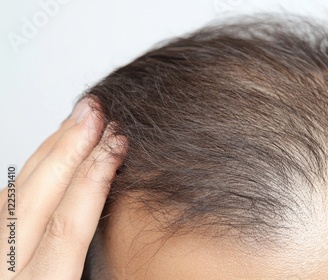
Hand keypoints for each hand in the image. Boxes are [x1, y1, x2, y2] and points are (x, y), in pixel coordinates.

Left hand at [0, 98, 126, 278]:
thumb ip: (94, 268)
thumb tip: (125, 229)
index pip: (67, 226)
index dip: (94, 179)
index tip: (117, 145)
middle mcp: (3, 268)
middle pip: (36, 198)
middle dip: (70, 148)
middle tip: (95, 112)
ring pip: (15, 192)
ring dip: (51, 151)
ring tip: (78, 121)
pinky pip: (4, 199)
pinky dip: (30, 170)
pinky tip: (49, 154)